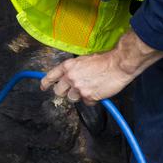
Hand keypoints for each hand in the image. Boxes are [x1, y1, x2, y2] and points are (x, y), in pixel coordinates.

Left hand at [40, 31, 162, 104]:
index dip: (45, 84)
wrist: (119, 64)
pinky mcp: (89, 96)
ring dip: (79, 96)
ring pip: (72, 98)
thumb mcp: (83, 60)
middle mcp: (70, 77)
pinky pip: (86, 102)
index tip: (43, 87)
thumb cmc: (104, 60)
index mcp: (67, 66)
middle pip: (58, 92)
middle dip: (64, 92)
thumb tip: (69, 77)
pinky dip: (92, 99)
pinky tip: (98, 91)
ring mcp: (79, 88)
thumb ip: (73, 69)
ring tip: (90, 88)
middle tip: (73, 90)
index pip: (50, 77)